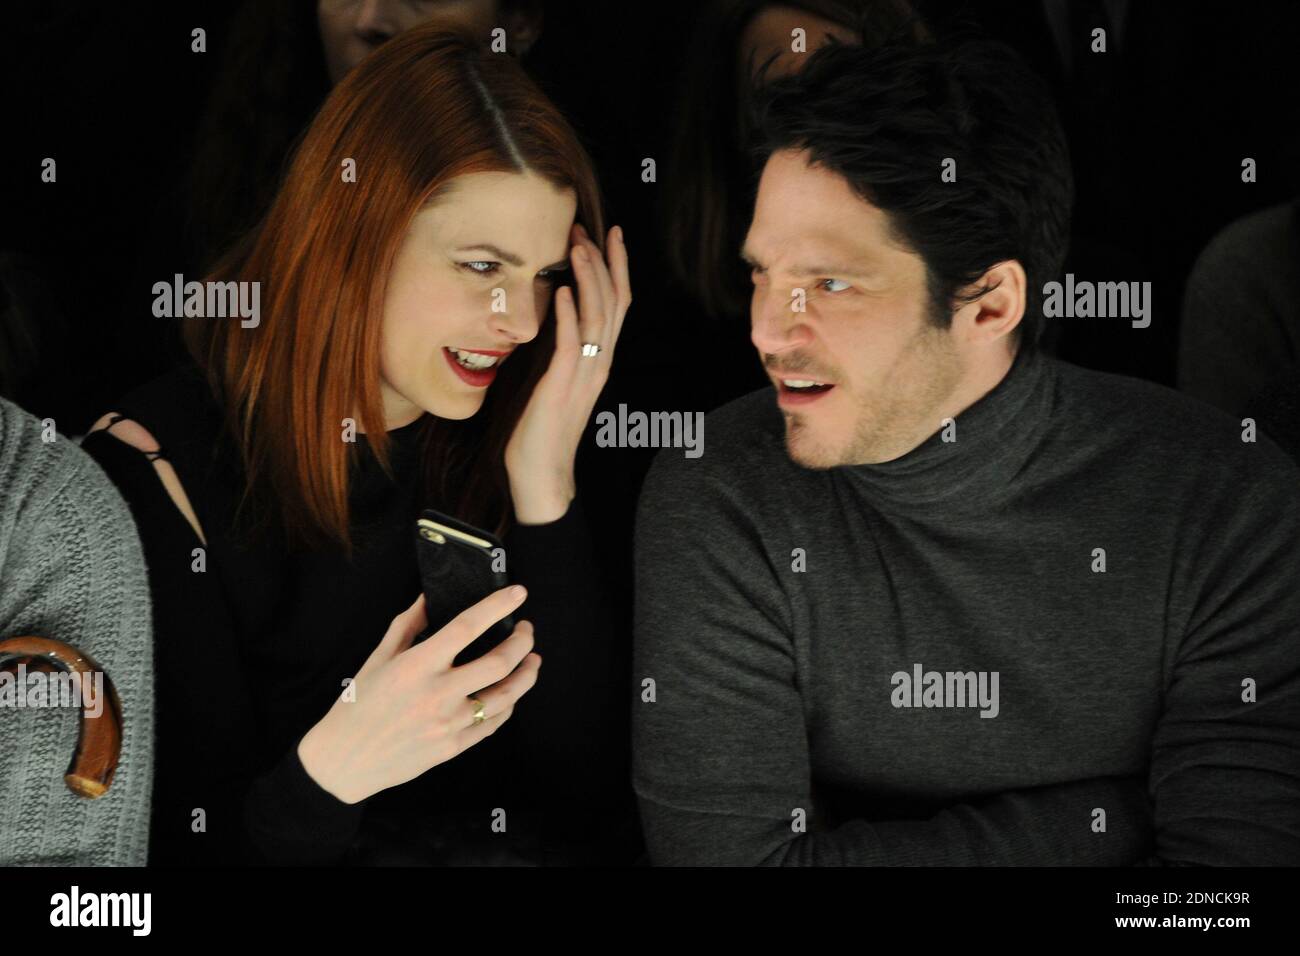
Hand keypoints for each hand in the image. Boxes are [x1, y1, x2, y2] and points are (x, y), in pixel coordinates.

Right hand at [298, 587, 540, 803]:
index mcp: (418, 665)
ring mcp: (449, 723)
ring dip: (528, 674)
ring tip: (533, 659)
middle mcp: (438, 693)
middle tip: (527, 630)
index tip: (518, 593)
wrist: (343, 761)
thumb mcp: (378, 658)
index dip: (498, 606)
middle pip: (500, 661)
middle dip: (523, 641)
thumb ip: (407, 624)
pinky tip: (511, 692)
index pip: (468, 626)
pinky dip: (509, 704)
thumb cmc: (357, 705)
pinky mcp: (454, 746)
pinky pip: (494, 722)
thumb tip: (430, 597)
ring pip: (507, 694)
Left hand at [505, 223, 631, 523]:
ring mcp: (584, 374)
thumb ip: (560, 351)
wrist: (542, 475)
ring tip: (579, 247)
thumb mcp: (555, 380)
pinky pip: (570, 344)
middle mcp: (598, 363)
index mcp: (598, 360)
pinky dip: (567, 315)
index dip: (617, 268)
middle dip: (605, 262)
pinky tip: (562, 290)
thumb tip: (552, 316)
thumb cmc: (542, 430)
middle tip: (592, 228)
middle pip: (614, 303)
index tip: (609, 234)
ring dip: (589, 279)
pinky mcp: (562, 386)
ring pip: (597, 317)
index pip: (616, 305)